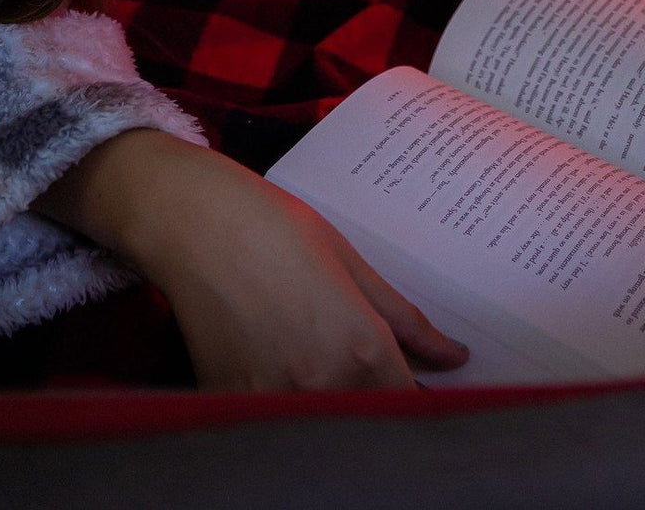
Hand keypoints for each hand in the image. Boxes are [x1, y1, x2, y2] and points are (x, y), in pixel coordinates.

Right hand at [36, 129, 469, 391]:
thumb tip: (451, 356)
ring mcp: (272, 402)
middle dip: (377, 399)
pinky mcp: (232, 404)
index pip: (409, 405)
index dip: (418, 398)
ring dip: (334, 402)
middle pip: (369, 421)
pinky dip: (288, 403)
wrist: (193, 222)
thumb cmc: (273, 227)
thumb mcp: (350, 262)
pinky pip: (276, 418)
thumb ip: (404, 319)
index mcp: (359, 350)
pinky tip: (282, 359)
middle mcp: (319, 387)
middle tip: (366, 367)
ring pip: (324, 424)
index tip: (418, 386)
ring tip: (317, 353)